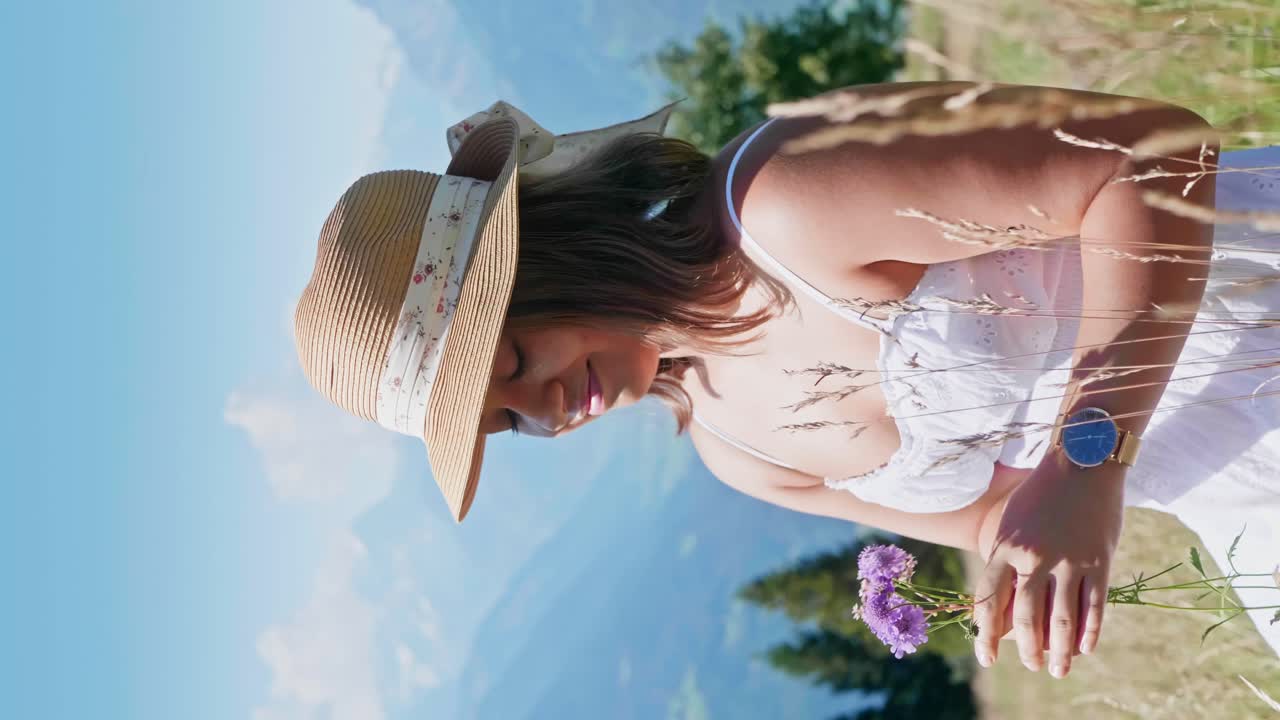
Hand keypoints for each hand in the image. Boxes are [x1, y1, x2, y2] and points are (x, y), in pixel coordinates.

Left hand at [973, 447, 1124, 677]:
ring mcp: (1069, 560)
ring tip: (1058, 670)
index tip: (987, 658)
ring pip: (1062, 619)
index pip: (990, 601)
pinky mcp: (1099, 560)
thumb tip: (1002, 606)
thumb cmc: (1041, 495)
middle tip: (1032, 667)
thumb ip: (1006, 561)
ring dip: (1059, 651)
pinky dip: (1089, 632)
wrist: (1081, 463)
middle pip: (1027, 617)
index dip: (985, 635)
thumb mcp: (1011, 523)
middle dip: (1027, 649)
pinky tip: (1084, 648)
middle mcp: (1034, 556)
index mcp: (1005, 546)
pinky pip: (1094, 606)